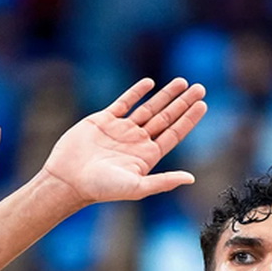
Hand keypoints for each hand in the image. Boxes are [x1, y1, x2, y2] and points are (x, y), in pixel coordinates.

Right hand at [40, 78, 207, 207]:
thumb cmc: (101, 188)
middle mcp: (137, 141)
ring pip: (148, 108)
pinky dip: (136, 92)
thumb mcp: (136, 187)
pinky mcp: (103, 120)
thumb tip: (191, 179)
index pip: (174, 133)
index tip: (203, 104)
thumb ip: (163, 181)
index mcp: (147, 156)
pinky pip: (123, 102)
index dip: (189, 119)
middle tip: (200, 88)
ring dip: (165, 95)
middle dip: (183, 102)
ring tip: (182, 82)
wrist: (68, 180)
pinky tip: (149, 83)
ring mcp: (121, 129)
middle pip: (166, 117)